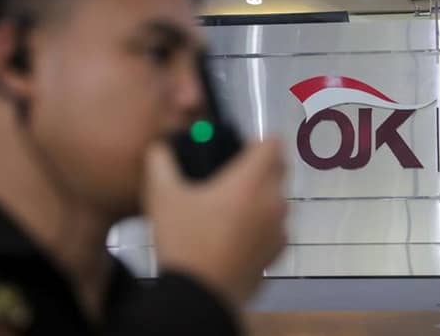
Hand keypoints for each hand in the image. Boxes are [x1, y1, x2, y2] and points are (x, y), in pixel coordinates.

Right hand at [143, 138, 287, 307]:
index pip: (273, 144)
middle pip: (278, 171)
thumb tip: (160, 148)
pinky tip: (236, 235)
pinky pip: (276, 227)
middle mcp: (273, 201)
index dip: (257, 142)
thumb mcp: (162, 197)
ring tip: (230, 209)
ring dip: (261, 197)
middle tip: (230, 178)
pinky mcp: (277, 253)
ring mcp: (279, 229)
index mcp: (251, 181)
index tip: (238, 150)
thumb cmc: (183, 242)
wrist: (199, 296)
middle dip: (260, 168)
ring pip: (278, 200)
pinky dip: (262, 224)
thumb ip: (161, 163)